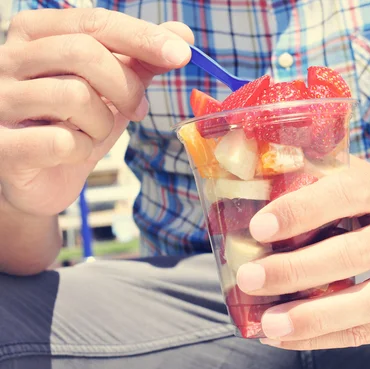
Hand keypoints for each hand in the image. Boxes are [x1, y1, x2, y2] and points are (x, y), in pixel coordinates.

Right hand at [0, 8, 192, 215]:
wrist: (42, 177)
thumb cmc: (77, 124)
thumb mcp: (112, 88)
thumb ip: (141, 60)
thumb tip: (181, 34)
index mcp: (36, 33)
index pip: (95, 22)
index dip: (143, 37)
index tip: (182, 54)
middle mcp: (9, 59)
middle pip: (84, 53)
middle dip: (126, 86)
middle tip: (137, 109)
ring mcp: (1, 101)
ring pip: (75, 96)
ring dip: (102, 123)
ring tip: (93, 132)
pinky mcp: (2, 145)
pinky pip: (60, 141)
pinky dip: (81, 150)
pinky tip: (73, 153)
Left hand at [237, 157, 369, 348]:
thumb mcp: (366, 176)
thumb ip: (319, 179)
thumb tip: (253, 186)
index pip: (351, 193)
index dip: (305, 209)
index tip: (260, 227)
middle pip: (360, 253)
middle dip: (300, 269)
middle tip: (250, 279)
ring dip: (317, 316)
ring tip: (269, 324)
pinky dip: (329, 338)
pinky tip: (288, 338)